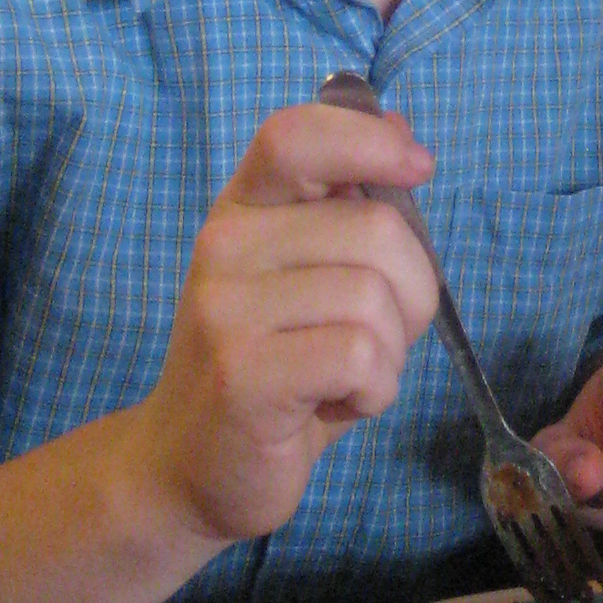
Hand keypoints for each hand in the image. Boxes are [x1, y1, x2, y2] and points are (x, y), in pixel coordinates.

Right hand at [133, 97, 441, 545]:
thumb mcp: (304, 276)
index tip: (418, 168)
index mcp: (242, 210)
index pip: (295, 135)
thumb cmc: (270, 367)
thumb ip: (347, 211)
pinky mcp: (243, 374)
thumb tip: (404, 133)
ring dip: (390, 353)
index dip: (369, 139)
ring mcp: (227, 310)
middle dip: (412, 293)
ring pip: (375, 299)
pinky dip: (375, 391)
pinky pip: (361, 356)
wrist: (184, 469)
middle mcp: (224, 246)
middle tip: (373, 338)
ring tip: (343, 376)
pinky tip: (335, 404)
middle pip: (376, 229)